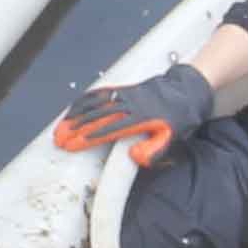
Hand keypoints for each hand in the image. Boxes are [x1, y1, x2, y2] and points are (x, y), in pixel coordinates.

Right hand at [51, 68, 212, 166]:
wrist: (189, 89)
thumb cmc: (181, 116)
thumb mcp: (174, 137)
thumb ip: (155, 150)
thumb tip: (135, 158)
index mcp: (140, 118)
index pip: (108, 129)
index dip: (88, 137)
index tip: (72, 145)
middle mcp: (129, 104)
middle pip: (96, 116)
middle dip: (75, 128)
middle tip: (58, 139)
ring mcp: (125, 95)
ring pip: (95, 104)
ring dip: (75, 115)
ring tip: (60, 127)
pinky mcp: (124, 89)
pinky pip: (101, 93)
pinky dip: (85, 100)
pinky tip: (74, 108)